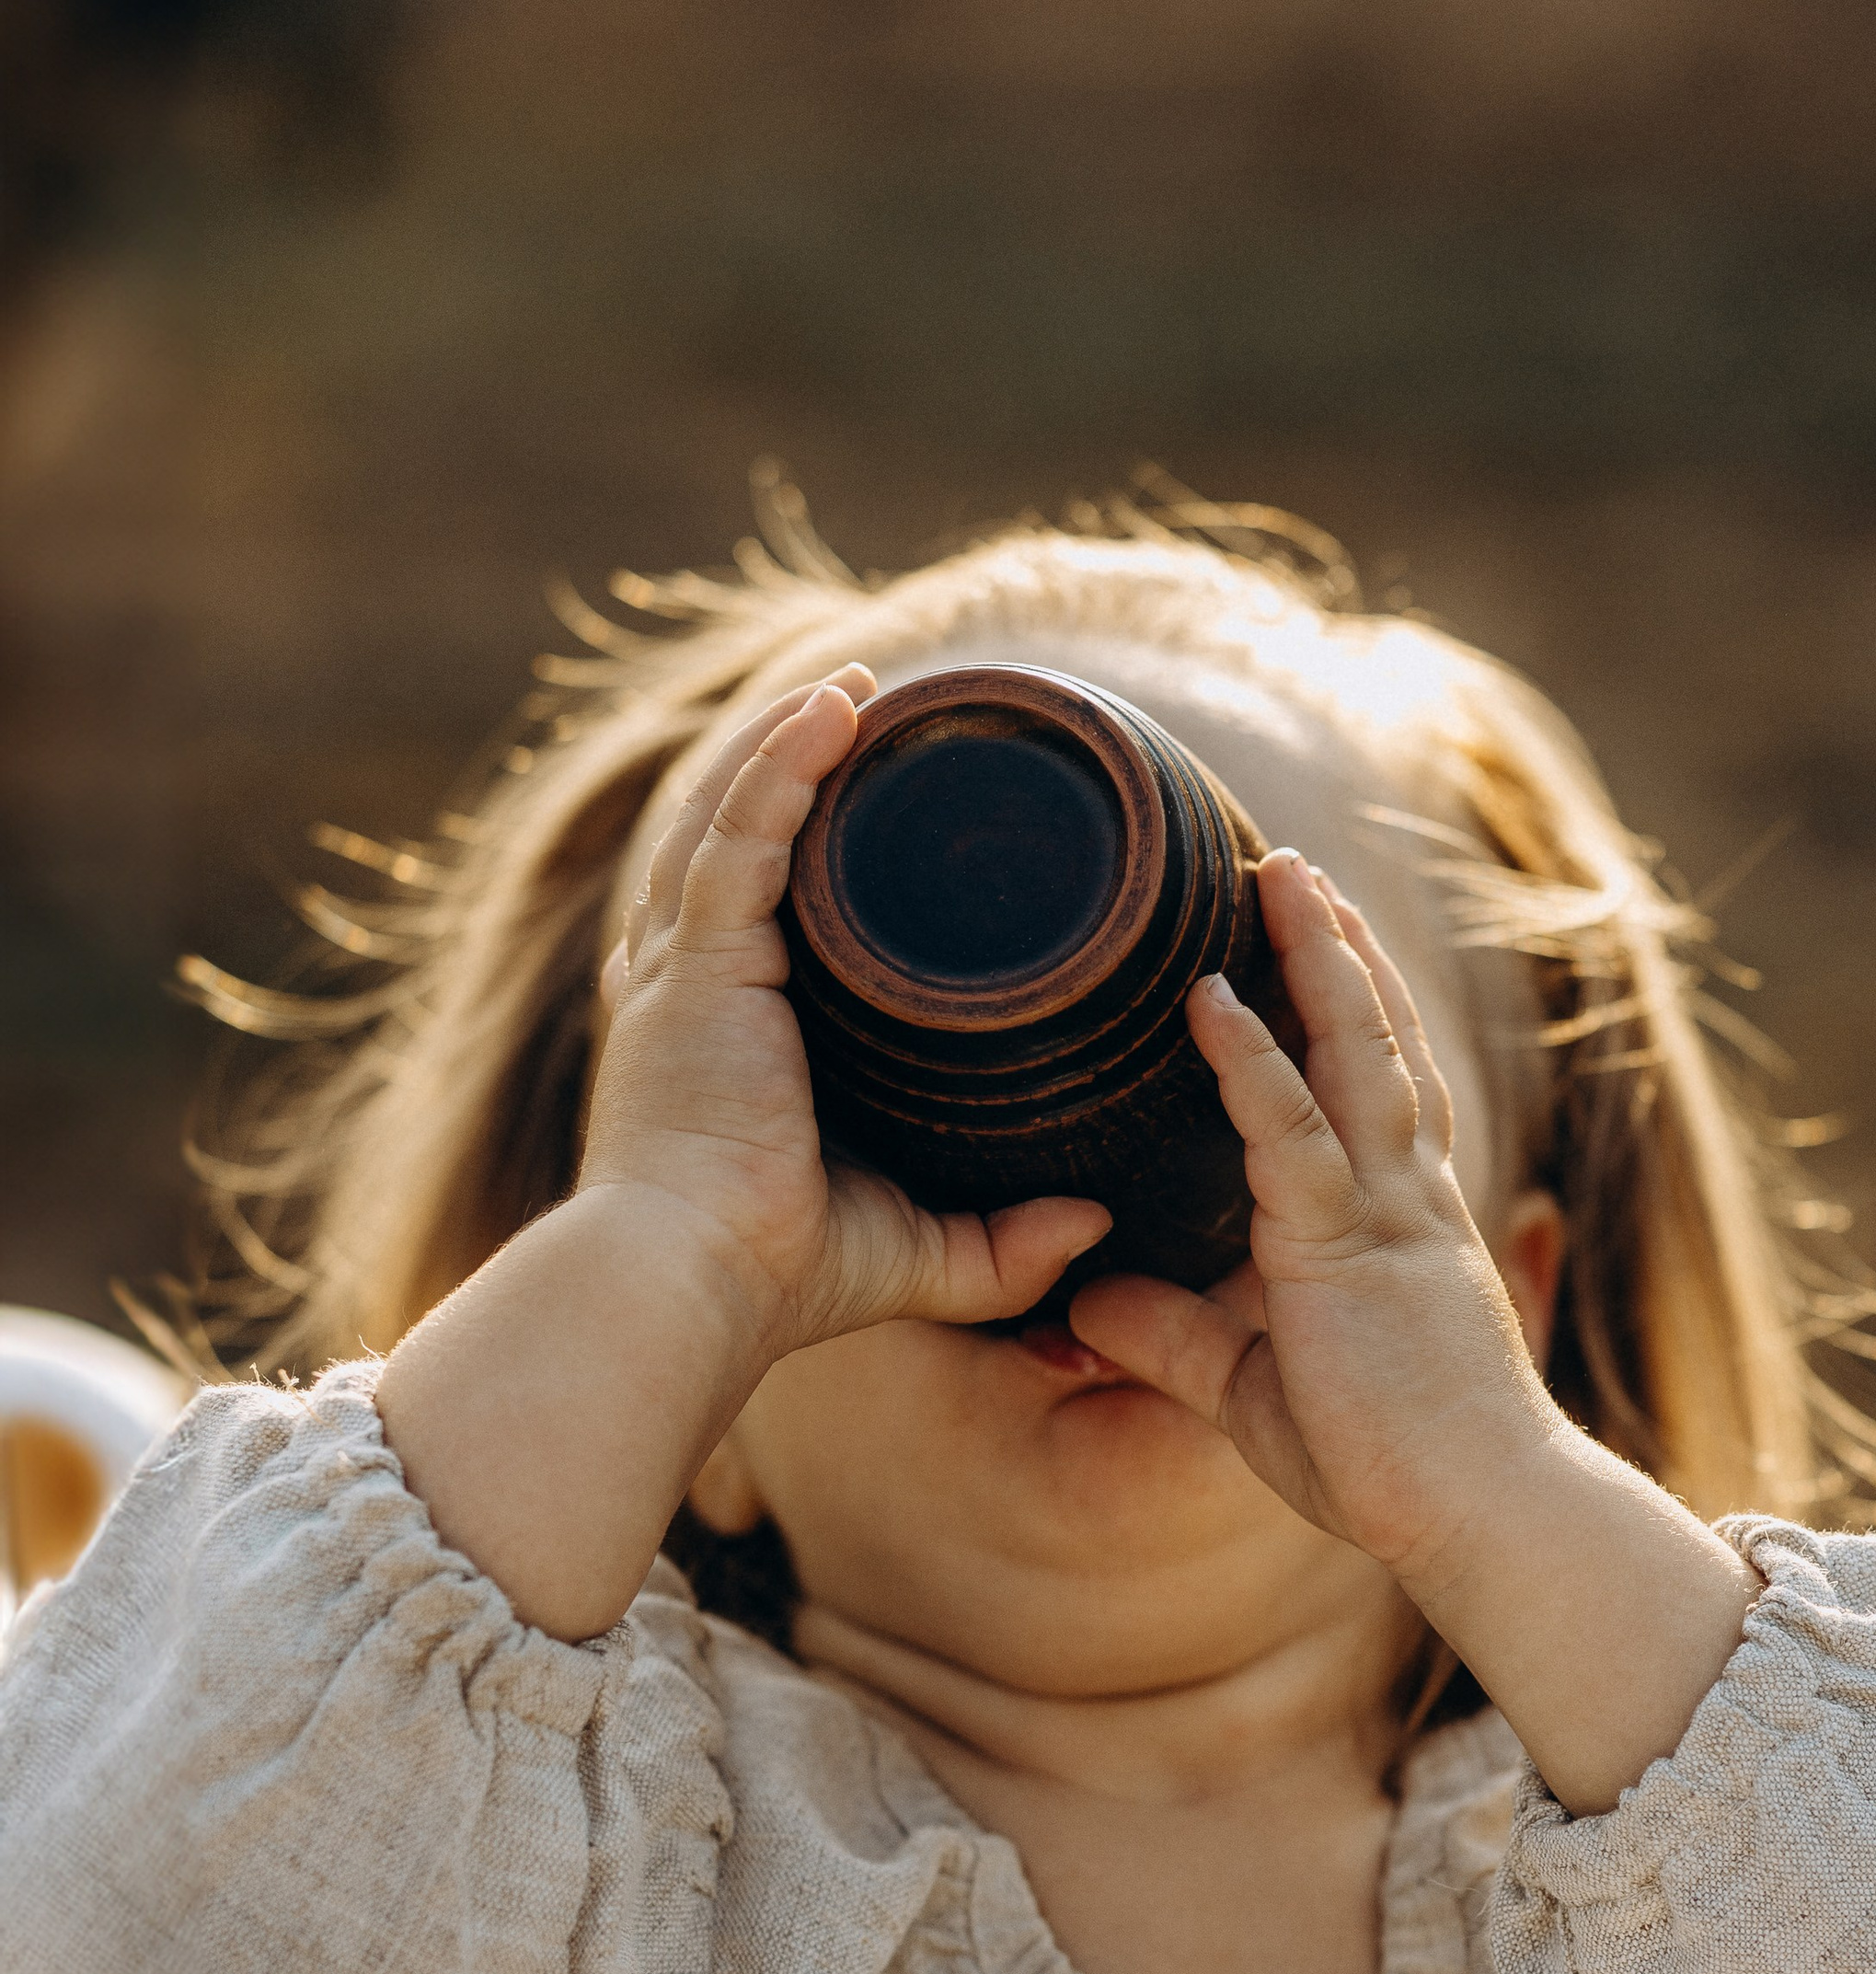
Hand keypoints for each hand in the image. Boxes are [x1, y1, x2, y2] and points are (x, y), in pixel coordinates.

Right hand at [584, 669, 1108, 1350]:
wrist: (693, 1286)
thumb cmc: (779, 1278)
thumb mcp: (917, 1256)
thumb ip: (1004, 1247)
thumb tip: (1096, 1222)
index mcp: (717, 1038)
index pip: (744, 914)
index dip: (788, 849)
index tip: (866, 806)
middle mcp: (683, 989)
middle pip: (726, 837)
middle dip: (786, 763)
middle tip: (868, 711)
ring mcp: (682, 969)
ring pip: (727, 810)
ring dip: (788, 736)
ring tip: (861, 687)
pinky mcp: (697, 963)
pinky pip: (740, 831)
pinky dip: (783, 760)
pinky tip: (835, 705)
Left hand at [1069, 852, 1753, 1810]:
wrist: (1480, 1518)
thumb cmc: (1386, 1466)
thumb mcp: (1251, 1392)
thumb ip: (1172, 1338)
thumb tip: (1085, 1308)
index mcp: (1395, 1222)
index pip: (1372, 1089)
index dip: (1345, 1008)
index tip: (1309, 933)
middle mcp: (1403, 1198)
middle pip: (1375, 1042)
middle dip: (1337, 949)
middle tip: (1292, 862)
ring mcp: (1386, 1216)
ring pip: (1354, 1057)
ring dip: (1316, 959)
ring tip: (1282, 871)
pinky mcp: (1349, 1254)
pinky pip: (1296, 1137)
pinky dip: (1254, 1062)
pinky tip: (1212, 998)